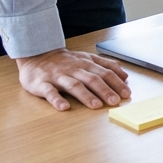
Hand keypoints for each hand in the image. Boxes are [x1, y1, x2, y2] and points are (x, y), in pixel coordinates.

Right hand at [16, 48, 130, 110]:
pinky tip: (64, 107)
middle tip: (115, 101)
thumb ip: (106, 65)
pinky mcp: (42, 84)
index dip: (116, 83)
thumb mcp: (87, 58)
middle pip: (92, 79)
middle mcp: (74, 69)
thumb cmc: (65, 60)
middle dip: (105, 90)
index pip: (105, 73)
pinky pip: (49, 92)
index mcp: (86, 64)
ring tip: (96, 105)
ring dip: (86, 95)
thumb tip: (125, 75)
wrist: (36, 54)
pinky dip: (57, 99)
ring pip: (74, 85)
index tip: (127, 94)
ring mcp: (58, 76)